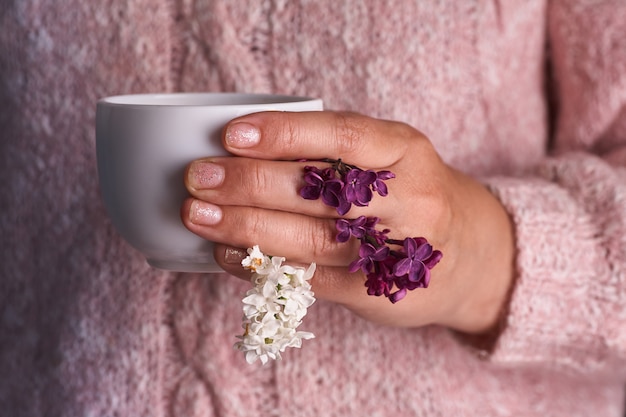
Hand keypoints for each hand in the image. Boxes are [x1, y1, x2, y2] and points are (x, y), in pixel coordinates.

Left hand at [181, 111, 513, 332]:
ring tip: (199, 216)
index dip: (284, 134)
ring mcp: (394, 250)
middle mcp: (407, 200)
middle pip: (319, 190)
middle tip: (200, 178)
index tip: (231, 135)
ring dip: (246, 227)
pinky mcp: (377, 291)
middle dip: (250, 182)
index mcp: (406, 151)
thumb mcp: (392, 156)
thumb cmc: (414, 194)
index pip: (342, 135)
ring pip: (309, 238)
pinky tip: (227, 253)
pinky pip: (309, 277)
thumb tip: (244, 150)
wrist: (473, 256)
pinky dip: (260, 264)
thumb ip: (337, 152)